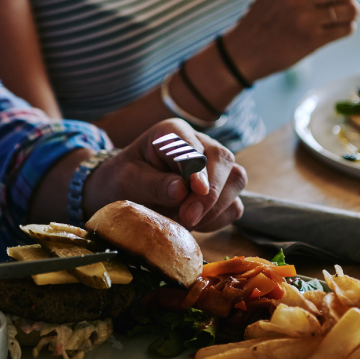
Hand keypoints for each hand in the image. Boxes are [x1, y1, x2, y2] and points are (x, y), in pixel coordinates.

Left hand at [84, 119, 246, 231]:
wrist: (124, 194)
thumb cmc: (124, 180)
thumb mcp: (128, 180)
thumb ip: (154, 184)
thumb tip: (182, 190)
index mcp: (172, 133)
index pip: (193, 144)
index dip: (198, 167)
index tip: (196, 190)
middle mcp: (199, 145)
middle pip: (223, 159)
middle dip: (210, 192)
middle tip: (187, 217)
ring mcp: (214, 168)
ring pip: (236, 181)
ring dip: (215, 207)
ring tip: (184, 222)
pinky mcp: (222, 191)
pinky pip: (234, 205)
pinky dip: (217, 219)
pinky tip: (194, 225)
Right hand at [224, 0, 358, 82]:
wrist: (245, 50)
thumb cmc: (264, 15)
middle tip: (342, 0)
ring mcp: (305, 18)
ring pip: (351, 9)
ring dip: (350, 12)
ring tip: (340, 14)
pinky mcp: (312, 40)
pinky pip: (346, 29)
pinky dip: (346, 27)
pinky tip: (334, 28)